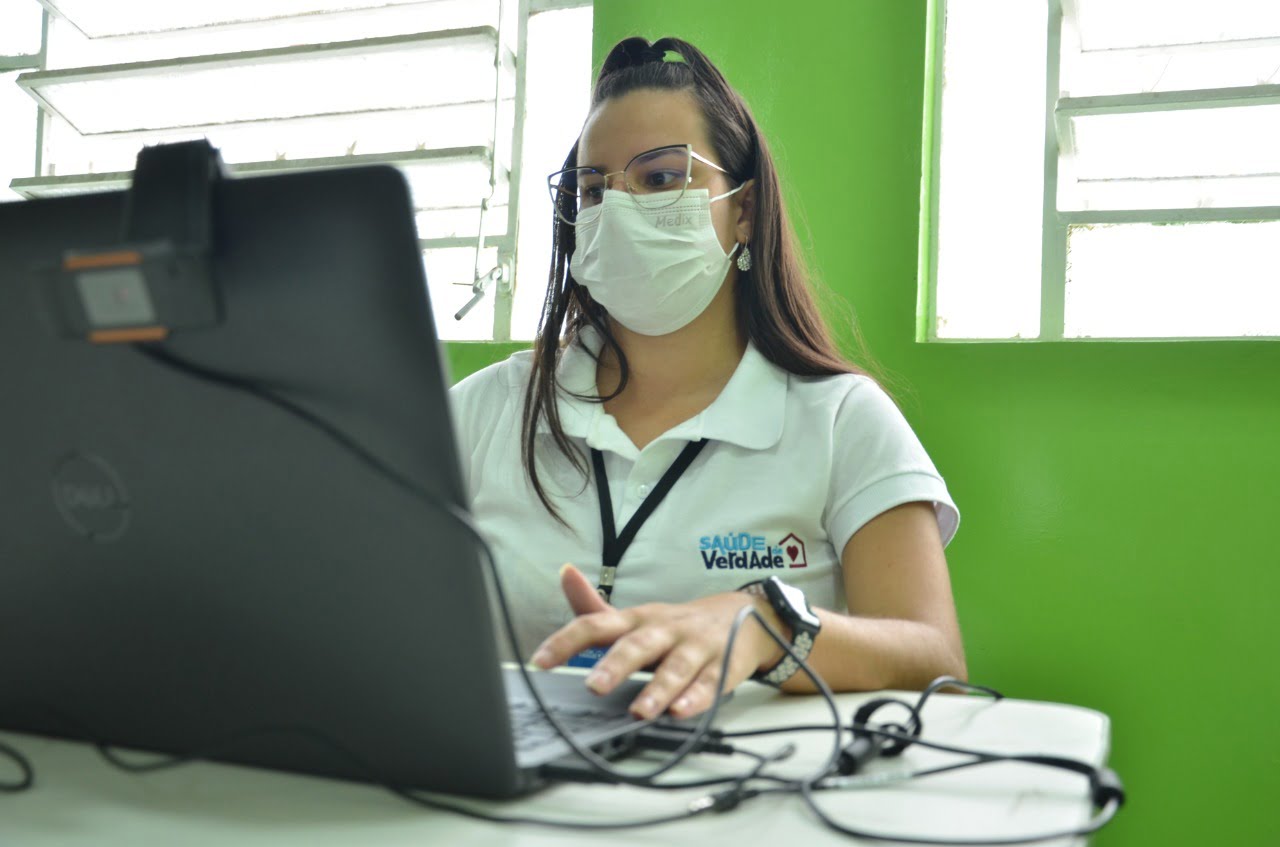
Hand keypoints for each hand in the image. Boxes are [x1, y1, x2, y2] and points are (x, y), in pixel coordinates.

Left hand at [529, 564, 787, 719]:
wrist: (744, 615)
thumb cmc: (677, 624)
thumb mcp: (636, 615)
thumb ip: (596, 607)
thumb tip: (564, 572)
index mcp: (638, 619)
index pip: (596, 624)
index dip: (566, 641)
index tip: (540, 661)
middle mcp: (665, 630)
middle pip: (638, 645)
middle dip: (616, 665)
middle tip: (594, 686)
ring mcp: (695, 648)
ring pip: (675, 668)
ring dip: (657, 689)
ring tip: (639, 710)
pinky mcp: (722, 667)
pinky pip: (709, 684)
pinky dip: (696, 699)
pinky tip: (681, 711)